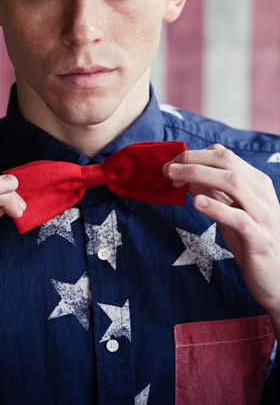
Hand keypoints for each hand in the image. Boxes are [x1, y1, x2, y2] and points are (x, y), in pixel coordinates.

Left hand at [164, 145, 279, 313]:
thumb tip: (183, 174)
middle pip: (227, 162)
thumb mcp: (227, 211)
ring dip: (199, 175)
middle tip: (166, 169)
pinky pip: (239, 218)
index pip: (224, 155)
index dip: (193, 155)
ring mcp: (264, 215)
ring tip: (174, 178)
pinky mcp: (260, 238)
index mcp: (256, 183)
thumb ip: (210, 191)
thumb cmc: (249, 240)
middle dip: (192, 160)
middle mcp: (262, 194)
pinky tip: (197, 202)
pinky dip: (216, 207)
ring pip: (234, 183)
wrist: (277, 277)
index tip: (170, 165)